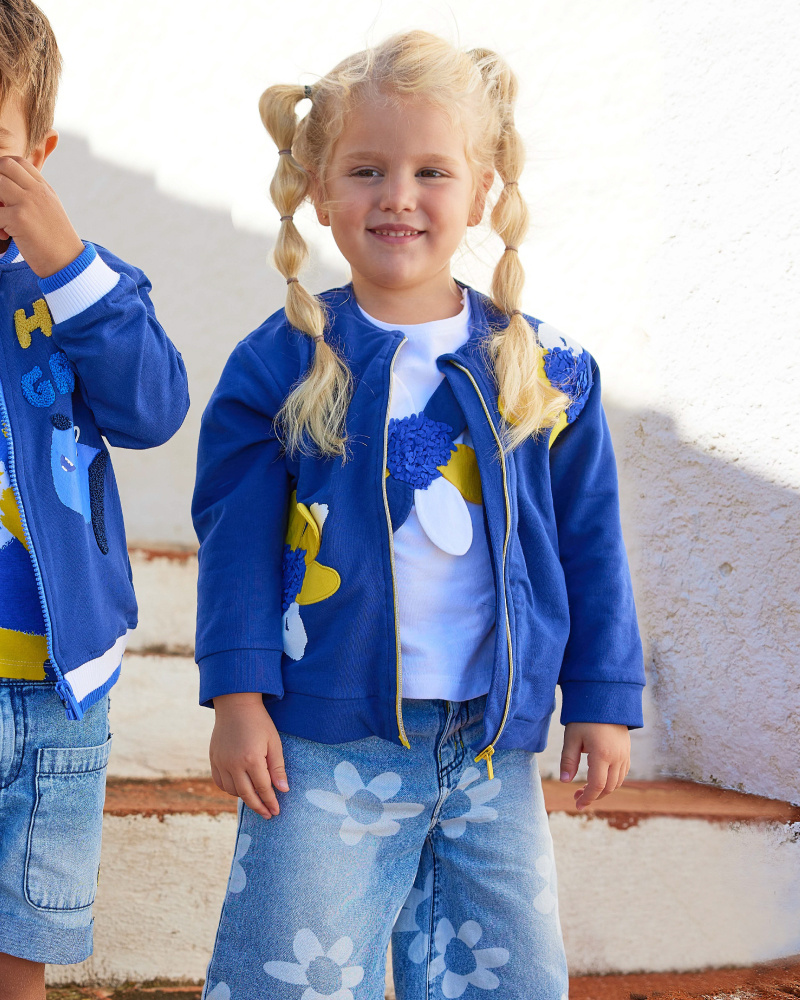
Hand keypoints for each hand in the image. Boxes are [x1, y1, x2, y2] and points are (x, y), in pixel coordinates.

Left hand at [0, 156, 83, 277]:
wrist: (68, 263)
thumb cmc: (56, 241)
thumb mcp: (50, 211)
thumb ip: (34, 197)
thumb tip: (7, 193)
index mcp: (44, 189)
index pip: (18, 162)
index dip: (3, 168)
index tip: (2, 187)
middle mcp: (37, 191)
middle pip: (4, 165)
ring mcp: (27, 203)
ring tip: (1, 218)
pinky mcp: (19, 219)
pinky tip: (4, 235)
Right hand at [210, 692, 288, 819]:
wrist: (236, 705)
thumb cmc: (259, 722)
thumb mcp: (274, 742)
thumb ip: (277, 768)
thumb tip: (283, 790)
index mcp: (252, 759)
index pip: (263, 788)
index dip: (270, 802)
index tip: (276, 811)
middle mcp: (234, 764)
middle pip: (247, 794)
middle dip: (259, 807)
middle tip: (267, 815)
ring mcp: (221, 762)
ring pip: (232, 790)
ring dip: (244, 798)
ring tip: (256, 799)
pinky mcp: (213, 759)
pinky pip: (220, 782)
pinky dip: (230, 789)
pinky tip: (239, 789)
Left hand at [559, 722, 629, 810]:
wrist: (606, 699)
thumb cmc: (585, 717)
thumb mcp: (572, 737)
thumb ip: (568, 761)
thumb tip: (565, 782)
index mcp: (602, 754)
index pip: (597, 786)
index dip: (587, 798)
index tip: (577, 804)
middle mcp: (617, 757)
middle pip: (608, 788)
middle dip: (593, 796)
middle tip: (577, 797)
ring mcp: (624, 754)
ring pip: (617, 782)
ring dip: (603, 790)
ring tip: (586, 789)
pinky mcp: (627, 751)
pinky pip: (622, 773)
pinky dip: (612, 781)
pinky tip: (599, 778)